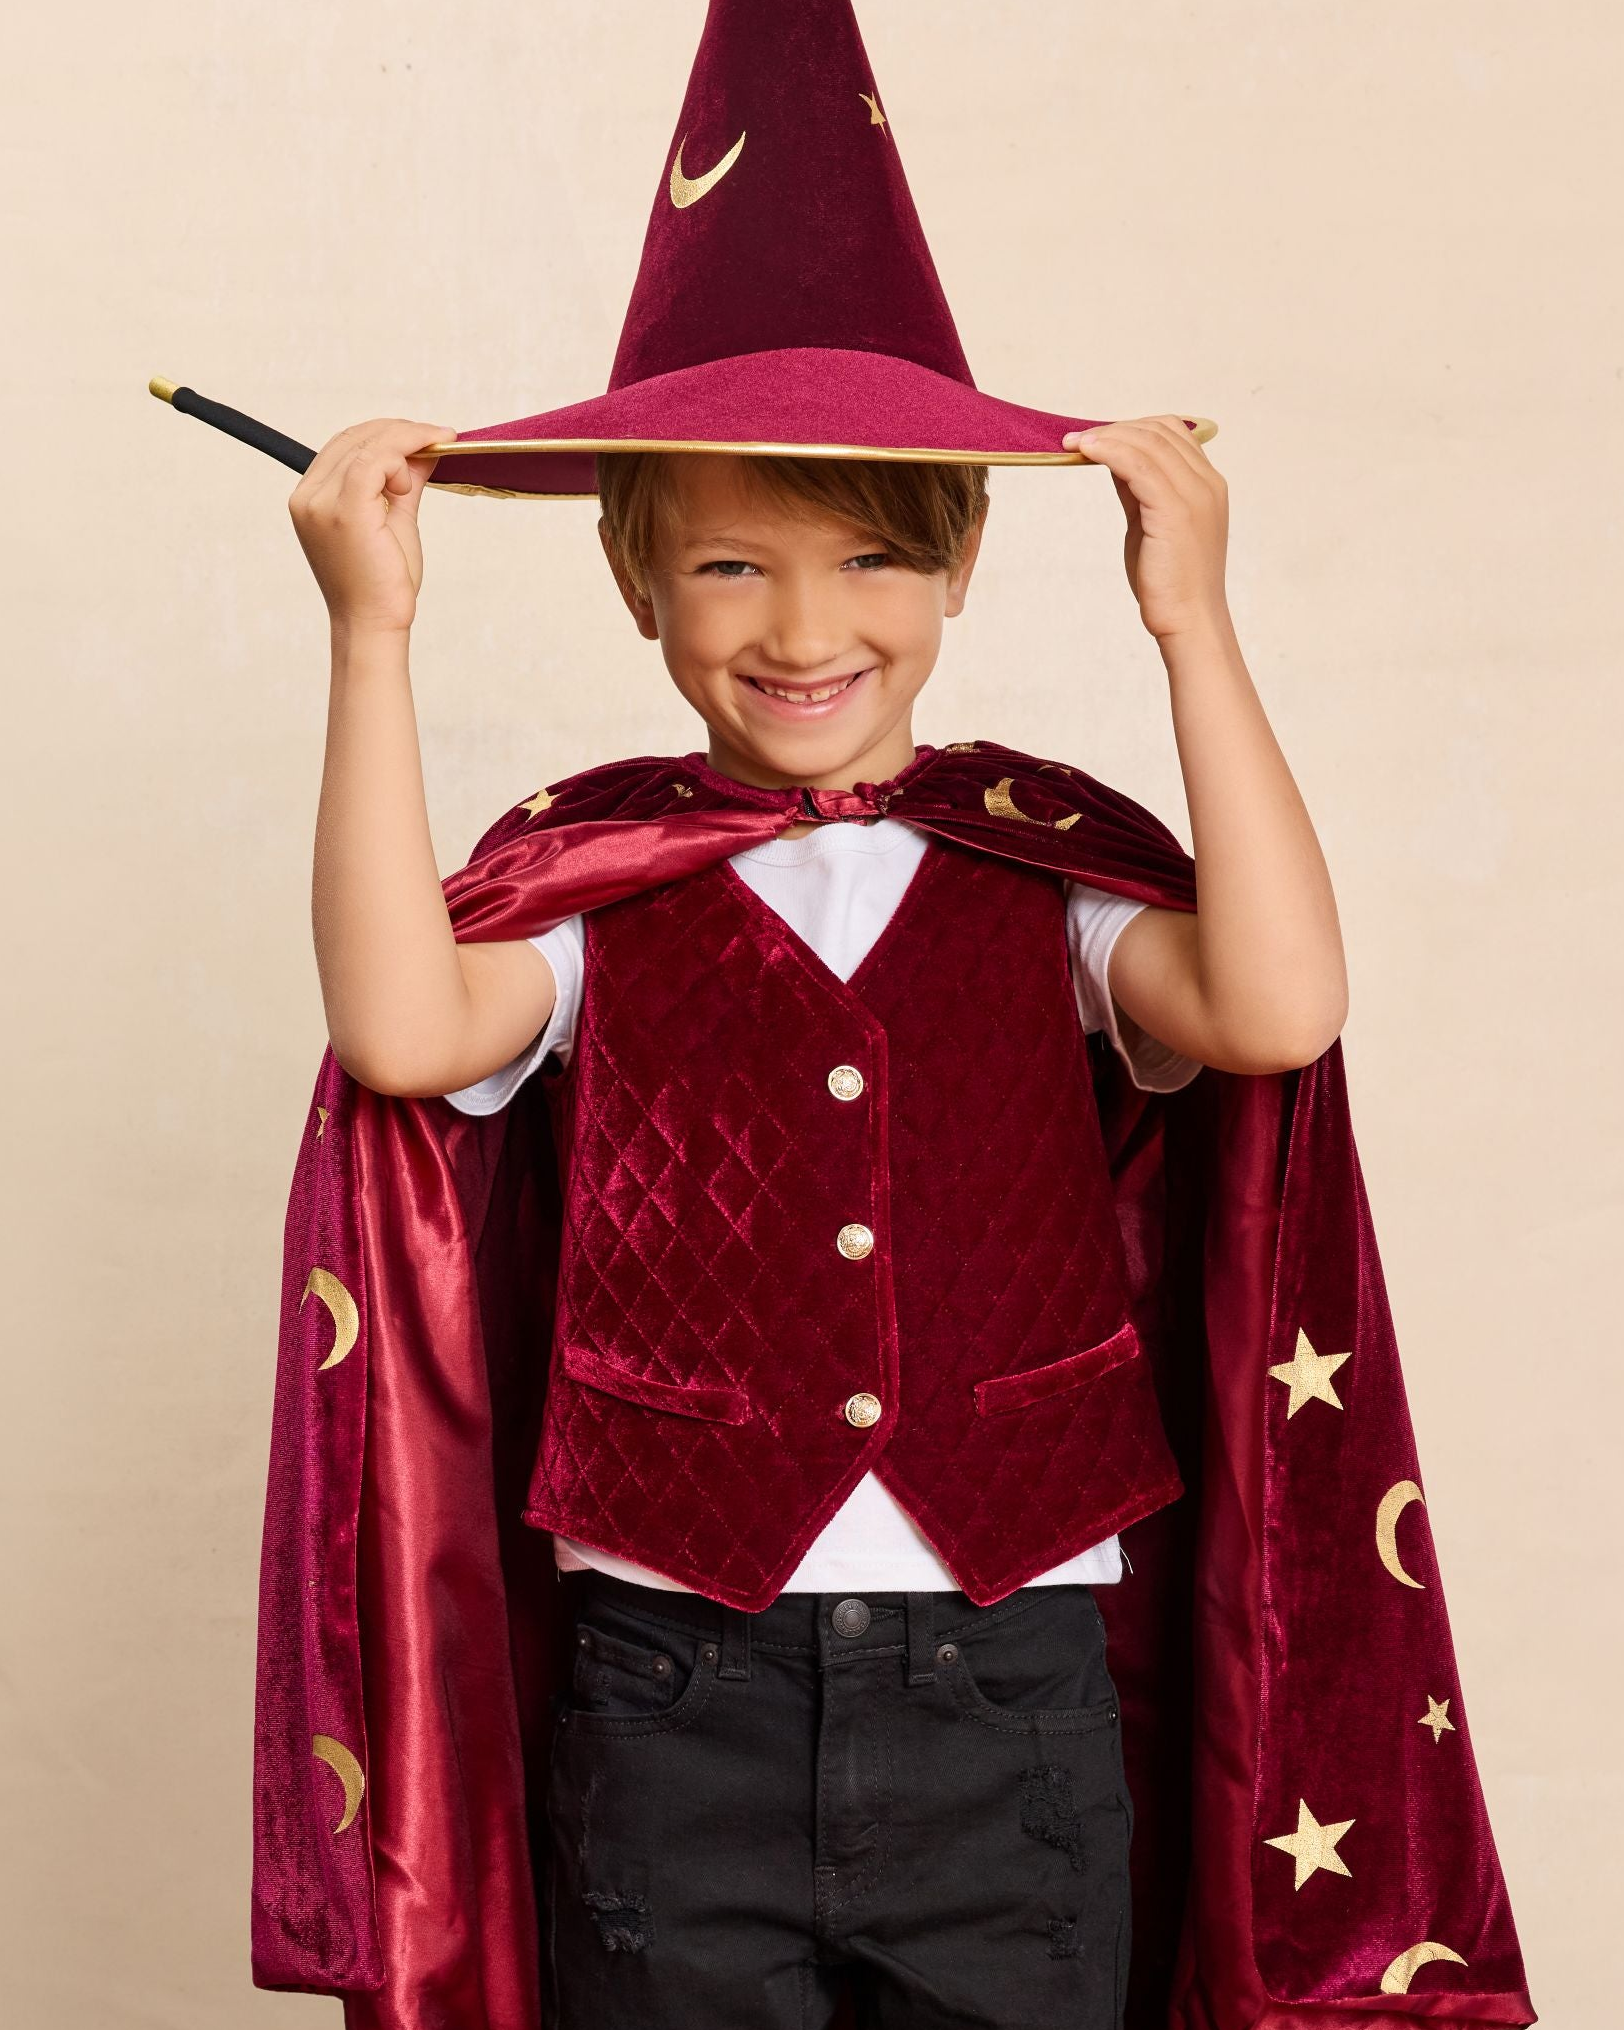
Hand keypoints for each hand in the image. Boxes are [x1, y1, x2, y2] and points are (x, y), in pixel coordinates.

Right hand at [288, 418, 455, 637]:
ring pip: (367, 445)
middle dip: (401, 432)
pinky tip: (412, 481)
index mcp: (311, 497)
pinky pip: (374, 462)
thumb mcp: (395, 519)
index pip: (346, 445)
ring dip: (407, 442)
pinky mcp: (345, 511)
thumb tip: (424, 448)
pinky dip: (401, 458)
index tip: (427, 435)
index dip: (387, 434)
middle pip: (354, 438)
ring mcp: (321, 503)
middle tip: (439, 436)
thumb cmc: (383, 584)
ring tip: (434, 454)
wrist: (375, 624)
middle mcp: (308, 497)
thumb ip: (404, 482)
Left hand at [1061, 415, 1229, 644]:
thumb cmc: (1169, 582)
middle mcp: (1207, 483)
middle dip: (1116, 428)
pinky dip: (1109, 452)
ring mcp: (1194, 495)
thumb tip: (1114, 459)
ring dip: (1106, 437)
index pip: (1173, 434)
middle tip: (1079, 438)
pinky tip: (1086, 452)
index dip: (1133, 427)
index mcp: (1207, 485)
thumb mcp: (1152, 523)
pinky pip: (1137, 465)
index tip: (1098, 436)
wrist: (1188, 620)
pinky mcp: (1174, 510)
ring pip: (1147, 443)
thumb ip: (1139, 490)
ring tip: (1074, 442)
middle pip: (1160, 431)